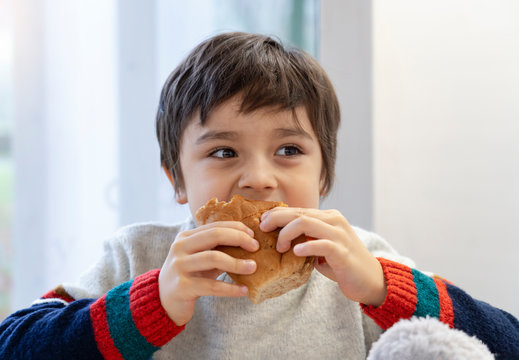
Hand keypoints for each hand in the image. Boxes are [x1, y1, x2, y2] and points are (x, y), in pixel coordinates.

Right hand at [158, 221, 258, 325]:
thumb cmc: (190, 276)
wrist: (164, 301)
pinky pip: (211, 286)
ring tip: (253, 268)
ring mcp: (179, 266)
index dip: (236, 228)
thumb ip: (218, 249)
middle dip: (239, 239)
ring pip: (213, 258)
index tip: (253, 236)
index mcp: (186, 237)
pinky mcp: (182, 287)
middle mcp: (180, 247)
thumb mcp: (202, 259)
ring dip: (237, 263)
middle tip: (256, 248)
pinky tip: (244, 290)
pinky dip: (230, 288)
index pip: (215, 226)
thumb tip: (249, 241)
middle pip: (214, 235)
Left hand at [260, 207, 385, 305]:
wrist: (371, 280)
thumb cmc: (342, 264)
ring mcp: (339, 235)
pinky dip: (306, 246)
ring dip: (286, 233)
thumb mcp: (321, 246)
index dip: (277, 214)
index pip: (298, 210)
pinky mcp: (343, 251)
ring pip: (306, 223)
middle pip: (299, 213)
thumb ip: (306, 238)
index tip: (262, 222)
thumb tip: (279, 236)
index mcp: (328, 217)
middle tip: (263, 229)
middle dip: (276, 218)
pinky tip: (296, 252)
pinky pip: (321, 244)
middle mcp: (334, 221)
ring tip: (279, 247)